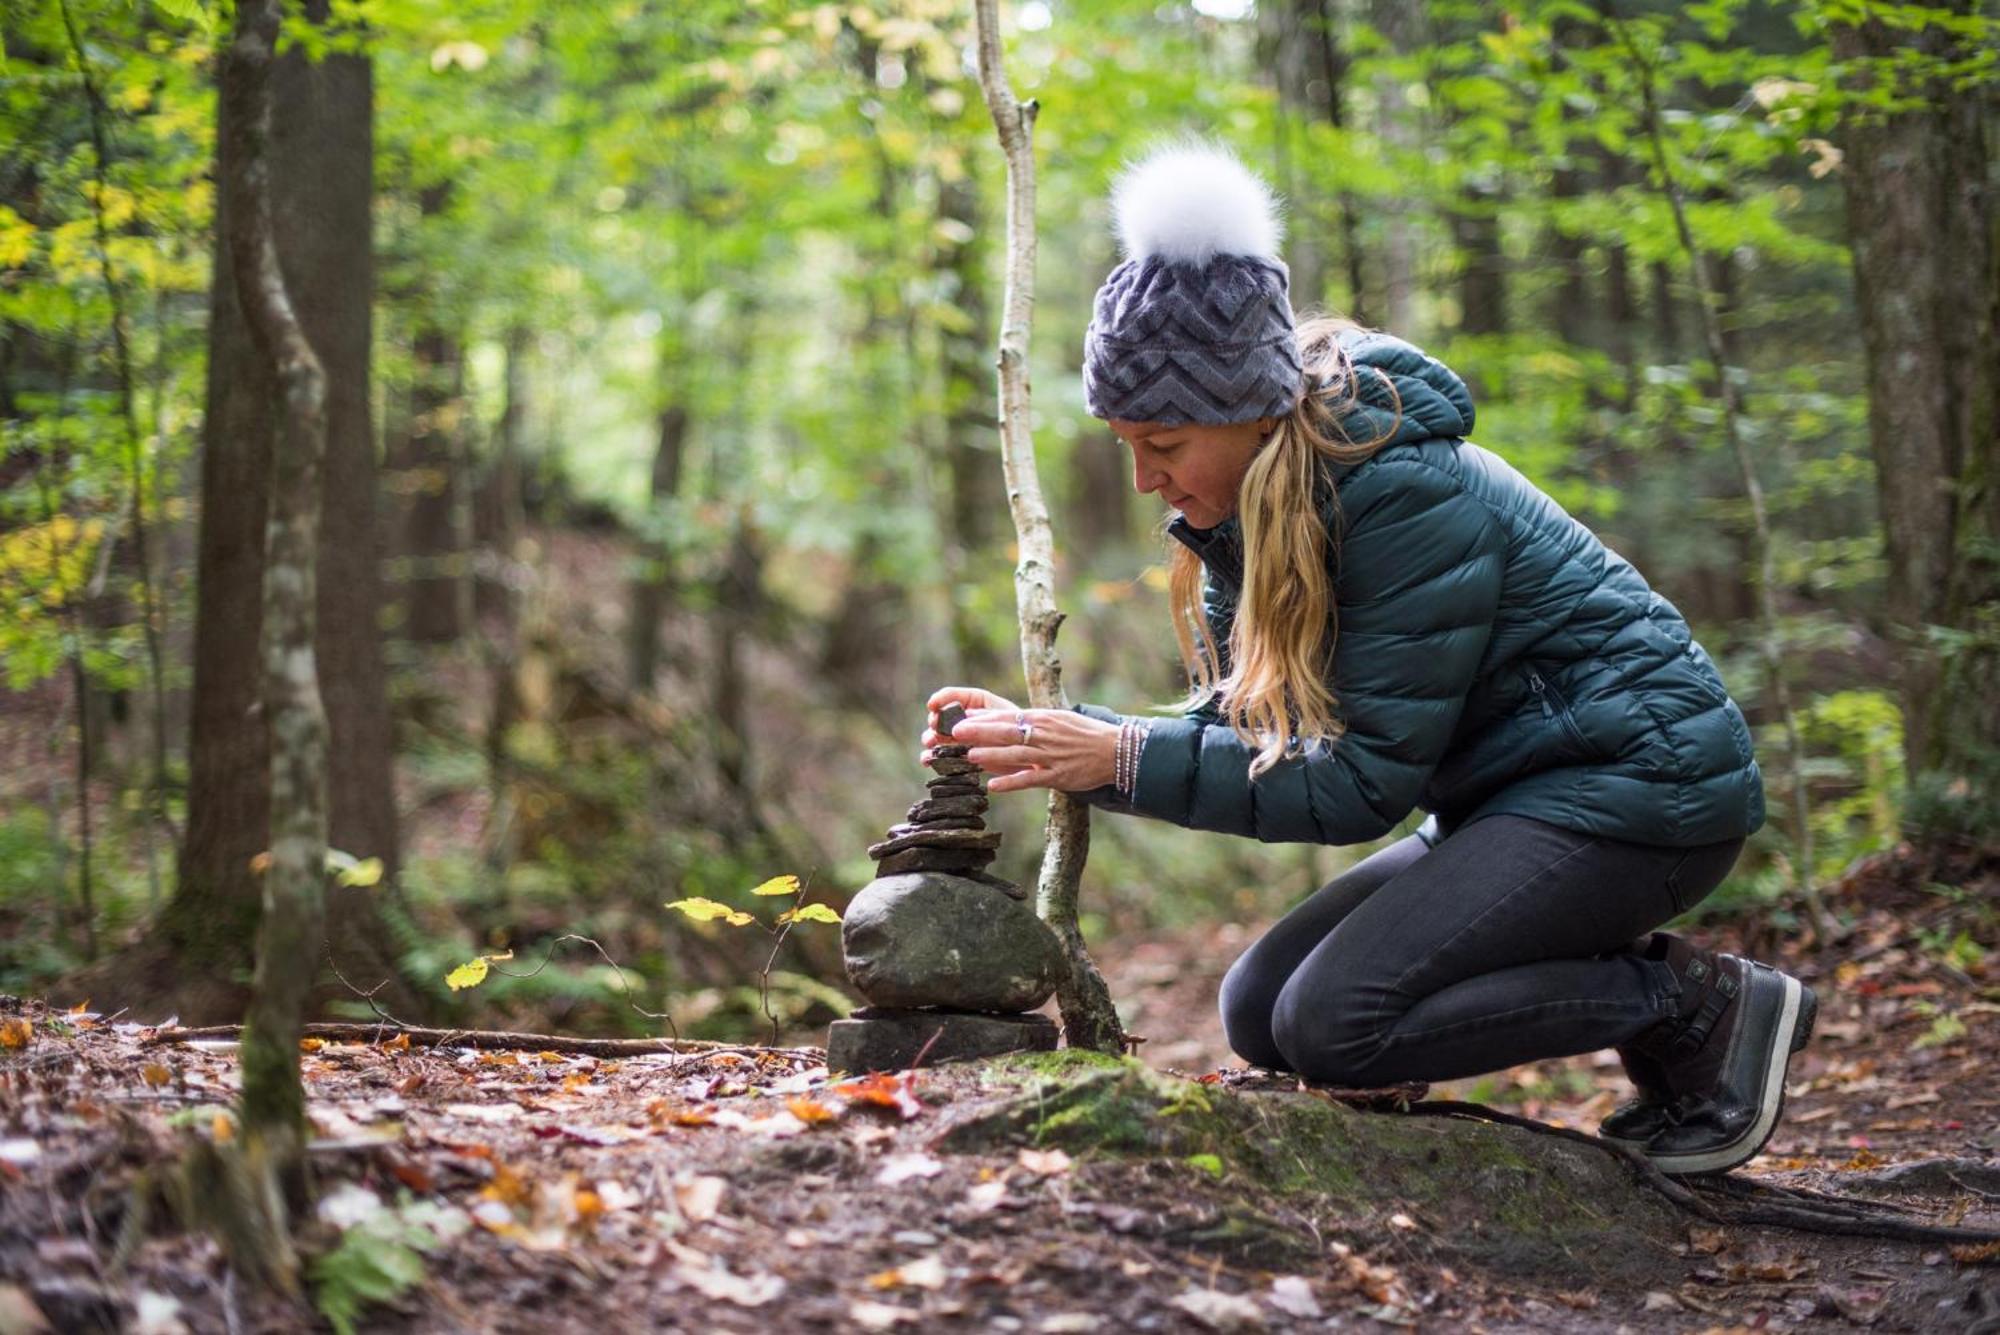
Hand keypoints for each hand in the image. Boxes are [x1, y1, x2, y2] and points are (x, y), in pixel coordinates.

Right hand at [921, 685, 1018, 750]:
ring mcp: (958, 737)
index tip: (933, 706)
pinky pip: (939, 755)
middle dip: (934, 722)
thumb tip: (963, 719)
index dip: (939, 699)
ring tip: (931, 744)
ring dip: (930, 739)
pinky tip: (929, 760)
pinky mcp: (958, 754)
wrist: (1027, 753)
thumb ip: (984, 719)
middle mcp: (961, 718)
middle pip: (939, 716)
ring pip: (935, 735)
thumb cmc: (1019, 729)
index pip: (950, 696)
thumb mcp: (1004, 720)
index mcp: (973, 702)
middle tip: (935, 728)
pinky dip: (932, 757)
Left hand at [934, 702, 1119, 795]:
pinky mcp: (1058, 776)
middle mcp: (1044, 735)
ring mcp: (1050, 756)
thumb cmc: (1084, 734)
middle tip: (954, 733)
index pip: (1007, 716)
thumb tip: (1004, 721)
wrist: (1115, 751)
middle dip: (979, 732)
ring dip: (991, 755)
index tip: (960, 719)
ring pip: (1015, 754)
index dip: (982, 718)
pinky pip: (1030, 779)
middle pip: (1006, 732)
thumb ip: (1033, 721)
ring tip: (968, 757)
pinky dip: (1011, 782)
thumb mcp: (1058, 720)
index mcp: (1043, 719)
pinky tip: (994, 786)